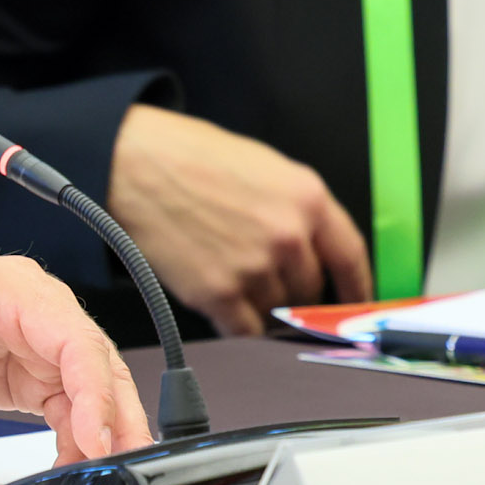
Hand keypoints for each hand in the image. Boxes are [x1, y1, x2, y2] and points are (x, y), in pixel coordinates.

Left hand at [0, 240, 151, 465]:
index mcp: (7, 288)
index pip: (72, 339)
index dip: (93, 391)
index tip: (96, 440)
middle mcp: (35, 308)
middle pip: (96, 363)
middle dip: (117, 418)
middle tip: (122, 470)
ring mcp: (35, 338)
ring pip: (91, 386)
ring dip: (103, 432)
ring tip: (102, 480)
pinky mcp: (28, 367)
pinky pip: (67, 402)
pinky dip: (76, 435)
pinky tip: (72, 467)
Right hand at [106, 104, 371, 335]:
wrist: (129, 162)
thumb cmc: (185, 154)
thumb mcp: (260, 165)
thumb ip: (296, 207)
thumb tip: (313, 246)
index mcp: (308, 198)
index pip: (352, 258)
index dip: (355, 288)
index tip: (353, 303)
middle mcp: (290, 236)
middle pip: (310, 290)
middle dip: (291, 288)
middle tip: (262, 276)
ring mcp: (256, 267)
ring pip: (277, 311)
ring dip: (259, 305)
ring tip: (229, 278)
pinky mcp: (220, 293)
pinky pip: (245, 330)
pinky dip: (236, 324)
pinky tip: (221, 305)